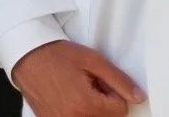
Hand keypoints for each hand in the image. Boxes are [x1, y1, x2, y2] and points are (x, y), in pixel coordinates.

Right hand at [11, 40, 145, 115]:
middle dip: (104, 101)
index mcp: (86, 105)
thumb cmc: (59, 56)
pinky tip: (70, 98)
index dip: (115, 92)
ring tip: (81, 90)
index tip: (102, 80)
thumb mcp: (93, 61)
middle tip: (91, 83)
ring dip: (92, 108)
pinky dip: (79, 112)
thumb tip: (138, 96)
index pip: (120, 110)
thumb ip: (118, 80)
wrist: (29, 58)